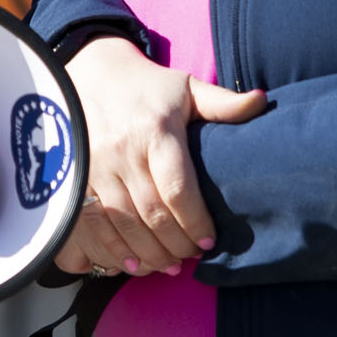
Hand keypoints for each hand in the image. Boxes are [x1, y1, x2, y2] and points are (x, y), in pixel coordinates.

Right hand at [55, 36, 263, 278]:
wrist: (89, 71)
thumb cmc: (147, 87)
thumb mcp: (185, 88)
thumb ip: (222, 103)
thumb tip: (262, 102)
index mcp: (156, 130)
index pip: (178, 188)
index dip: (195, 221)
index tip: (208, 241)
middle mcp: (123, 150)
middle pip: (153, 212)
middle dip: (175, 244)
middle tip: (191, 257)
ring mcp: (95, 165)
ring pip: (124, 223)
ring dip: (148, 253)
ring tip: (169, 265)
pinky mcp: (75, 176)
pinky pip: (95, 222)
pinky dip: (114, 249)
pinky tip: (132, 264)